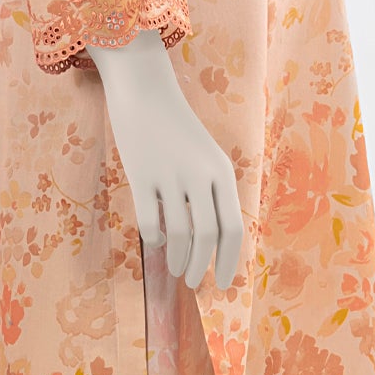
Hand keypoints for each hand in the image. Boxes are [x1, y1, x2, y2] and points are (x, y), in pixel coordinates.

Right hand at [87, 31, 242, 290]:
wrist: (146, 91)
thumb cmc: (177, 129)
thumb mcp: (206, 156)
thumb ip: (212, 192)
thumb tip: (212, 242)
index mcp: (222, 172)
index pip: (233, 227)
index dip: (229, 260)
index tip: (223, 281)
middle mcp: (200, 175)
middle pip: (207, 235)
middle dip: (202, 266)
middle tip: (194, 283)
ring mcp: (170, 175)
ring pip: (179, 232)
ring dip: (177, 259)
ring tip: (175, 270)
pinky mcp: (141, 175)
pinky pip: (149, 219)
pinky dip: (153, 238)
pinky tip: (155, 242)